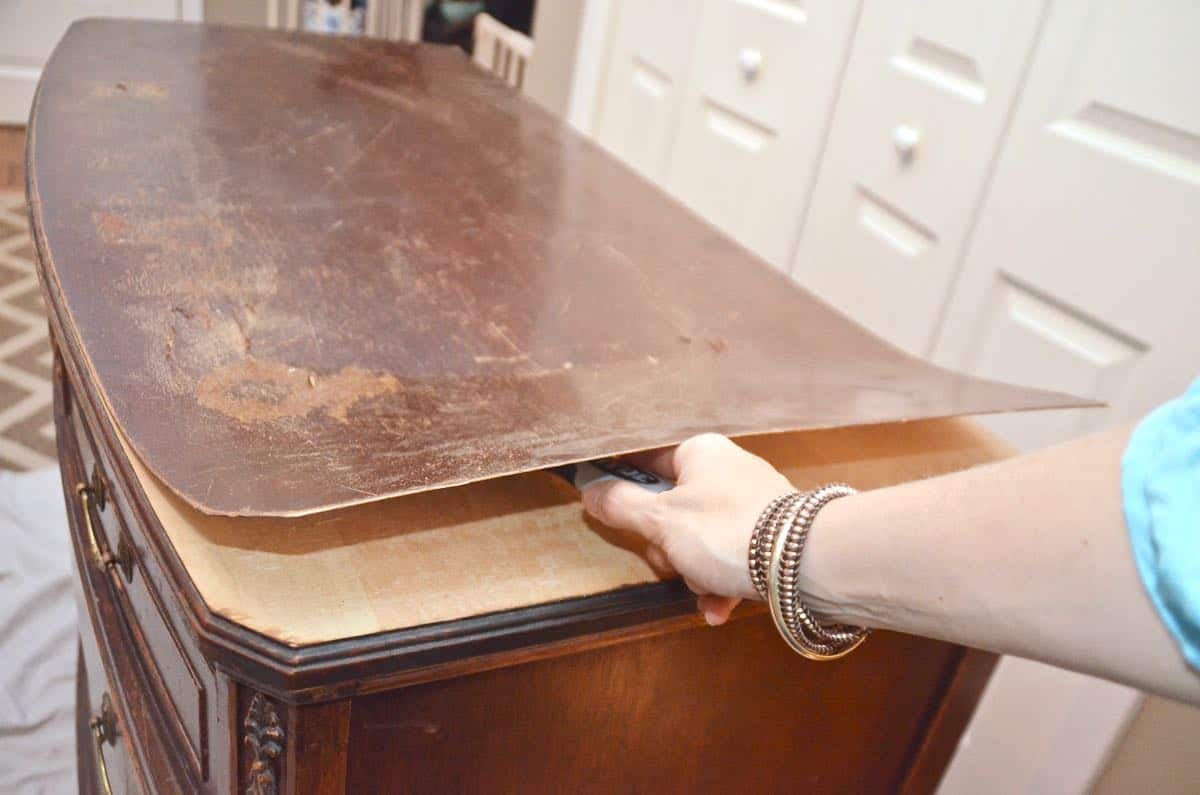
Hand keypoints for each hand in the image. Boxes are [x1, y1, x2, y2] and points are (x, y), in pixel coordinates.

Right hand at [581, 433, 793, 625]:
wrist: (806, 563)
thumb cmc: (730, 531)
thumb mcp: (660, 520)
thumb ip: (620, 505)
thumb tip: (590, 491)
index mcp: (699, 453)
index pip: (646, 461)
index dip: (624, 489)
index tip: (612, 511)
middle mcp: (727, 472)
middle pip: (671, 511)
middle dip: (668, 549)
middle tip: (672, 560)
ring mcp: (751, 505)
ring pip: (699, 541)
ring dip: (695, 573)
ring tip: (708, 586)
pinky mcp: (771, 538)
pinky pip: (730, 560)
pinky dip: (721, 585)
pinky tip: (720, 608)